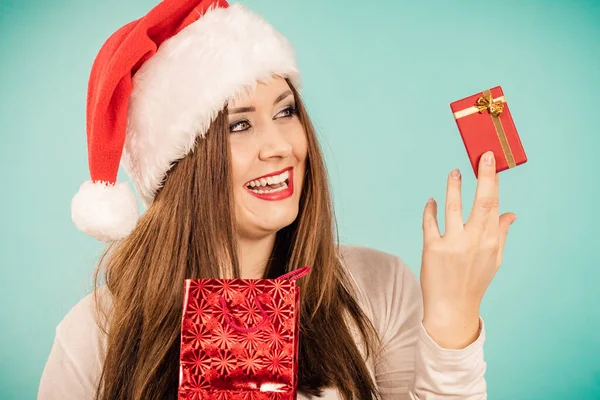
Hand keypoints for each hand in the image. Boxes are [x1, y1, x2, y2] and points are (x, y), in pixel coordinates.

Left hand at [420, 150, 516, 348]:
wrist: (452, 309)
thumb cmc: (473, 282)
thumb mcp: (494, 260)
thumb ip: (501, 234)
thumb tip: (512, 214)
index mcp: (491, 242)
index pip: (494, 205)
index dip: (492, 181)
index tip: (491, 162)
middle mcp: (475, 241)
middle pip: (482, 202)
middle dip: (484, 177)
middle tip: (483, 155)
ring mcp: (453, 245)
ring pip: (453, 208)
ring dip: (453, 187)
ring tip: (454, 173)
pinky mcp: (432, 250)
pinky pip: (430, 222)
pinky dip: (430, 209)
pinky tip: (431, 200)